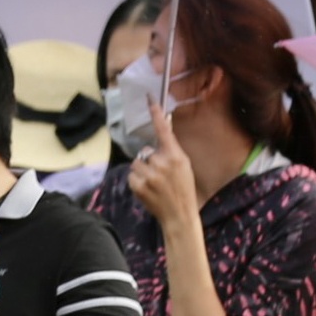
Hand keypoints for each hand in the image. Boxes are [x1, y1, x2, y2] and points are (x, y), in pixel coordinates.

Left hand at [125, 102, 199, 227]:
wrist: (179, 215)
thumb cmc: (183, 189)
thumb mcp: (184, 166)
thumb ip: (172, 150)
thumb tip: (162, 133)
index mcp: (176, 156)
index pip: (164, 131)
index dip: (156, 114)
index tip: (149, 100)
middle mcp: (162, 163)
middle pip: (145, 152)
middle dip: (150, 161)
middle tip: (160, 175)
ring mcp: (149, 175)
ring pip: (136, 163)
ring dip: (142, 171)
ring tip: (154, 183)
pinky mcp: (138, 186)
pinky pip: (131, 175)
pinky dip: (136, 181)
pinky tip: (148, 189)